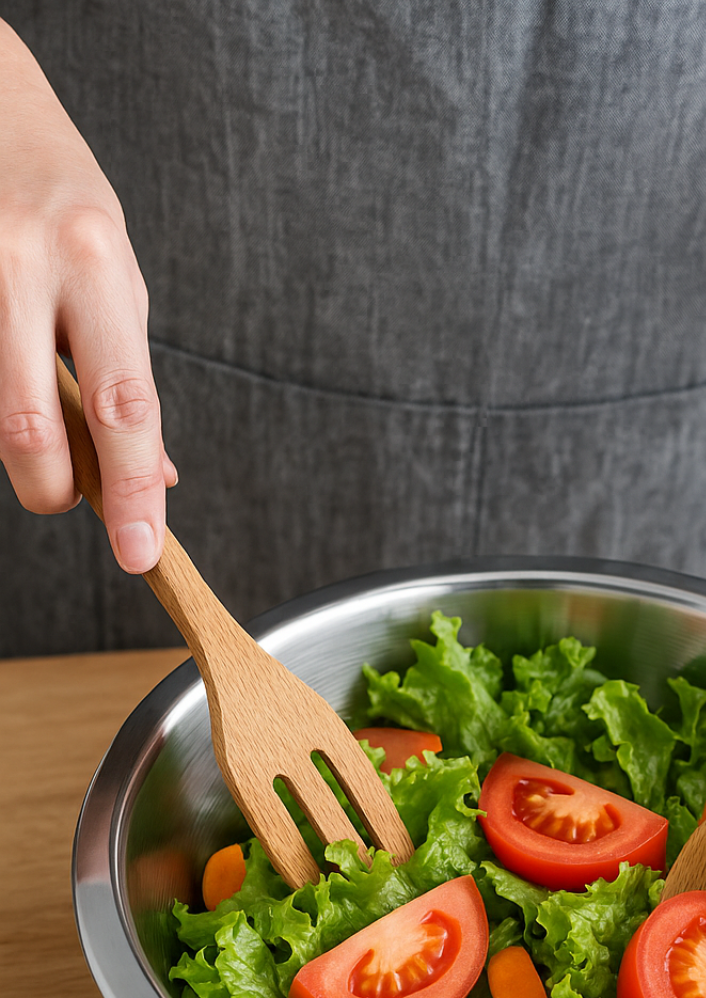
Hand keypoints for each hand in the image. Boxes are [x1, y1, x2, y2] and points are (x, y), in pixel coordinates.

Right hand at [0, 21, 173, 572]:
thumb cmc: (60, 199)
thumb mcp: (117, 280)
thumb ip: (127, 376)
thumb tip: (154, 473)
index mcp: (94, 263)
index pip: (125, 405)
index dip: (132, 491)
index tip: (141, 552)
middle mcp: (22, 266)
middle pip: (31, 427)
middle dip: (55, 490)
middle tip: (69, 497)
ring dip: (20, 452)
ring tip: (43, 421)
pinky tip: (13, 374)